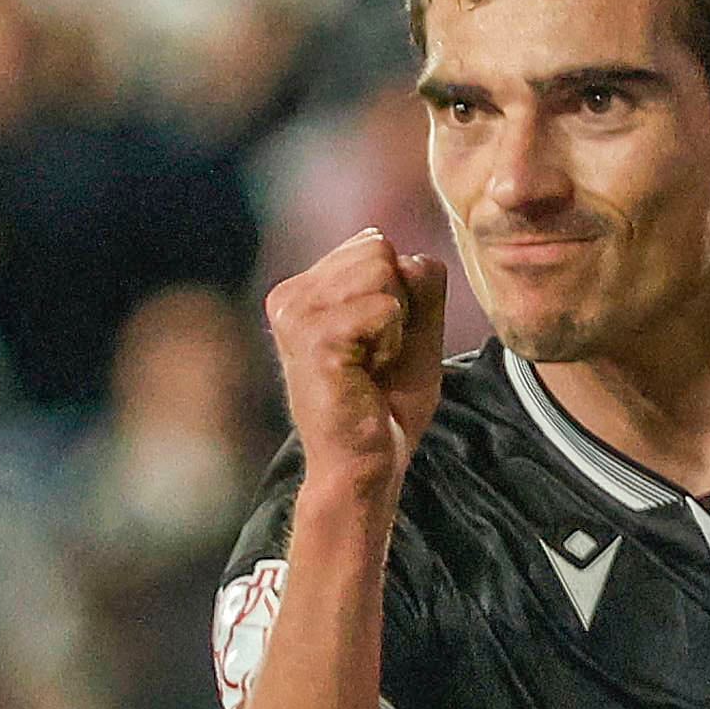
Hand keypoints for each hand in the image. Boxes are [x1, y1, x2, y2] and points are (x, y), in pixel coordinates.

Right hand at [264, 230, 446, 497]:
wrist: (366, 465)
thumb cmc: (387, 404)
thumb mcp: (414, 330)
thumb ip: (419, 283)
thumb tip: (407, 254)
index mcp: (304, 289)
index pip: (375, 243)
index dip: (398, 295)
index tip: (376, 343)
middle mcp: (290, 295)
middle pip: (379, 249)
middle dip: (397, 303)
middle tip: (375, 357)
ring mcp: (296, 314)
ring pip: (382, 271)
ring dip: (394, 325)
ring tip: (370, 366)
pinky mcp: (313, 338)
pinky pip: (384, 307)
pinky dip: (391, 343)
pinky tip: (367, 375)